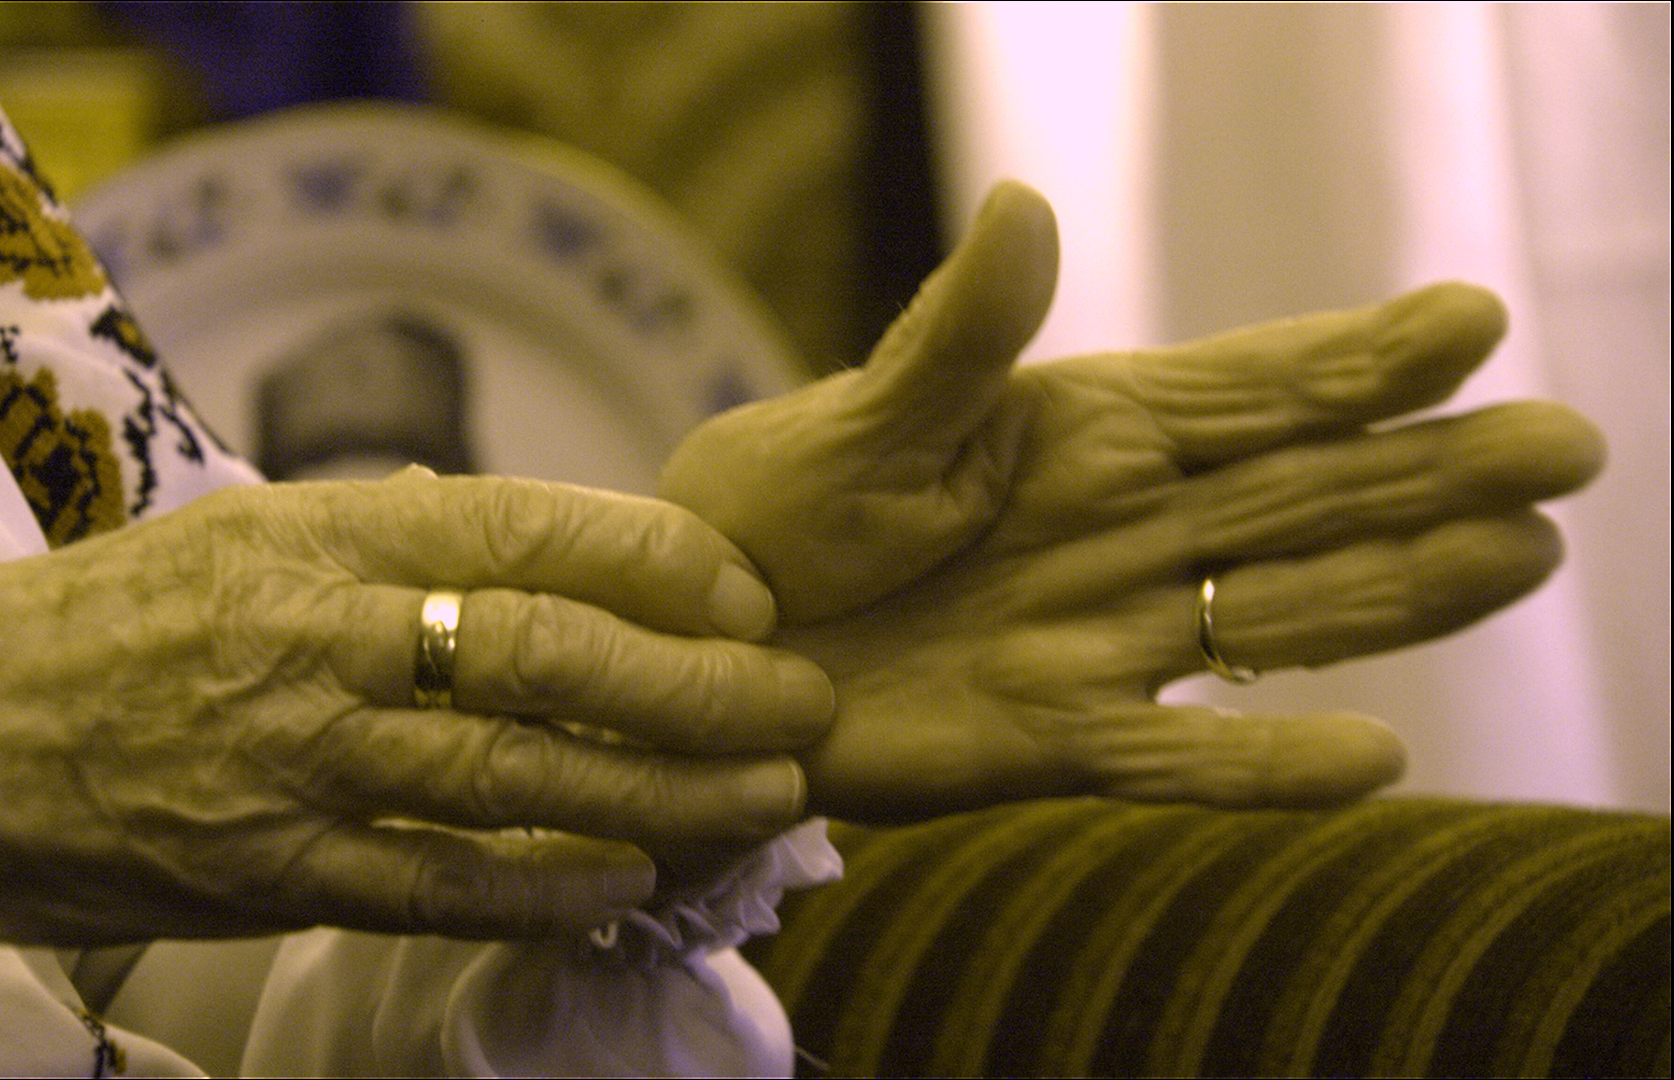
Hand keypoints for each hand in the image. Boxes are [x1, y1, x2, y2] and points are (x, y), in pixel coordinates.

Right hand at [0, 469, 832, 959]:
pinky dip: (540, 890)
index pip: (517, 527)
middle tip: (799, 703)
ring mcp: (290, 764)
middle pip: (542, 655)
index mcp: (316, 532)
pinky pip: (429, 886)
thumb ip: (389, 528)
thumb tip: (518, 526)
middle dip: (694, 684)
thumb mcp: (245, 528)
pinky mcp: (263, 873)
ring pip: (510, 777)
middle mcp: (313, 638)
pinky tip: (630, 886)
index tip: (745, 590)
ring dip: (657, 790)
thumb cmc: (113, 618)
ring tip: (764, 794)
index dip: (650, 558)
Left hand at [662, 182, 1603, 820]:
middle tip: (1567, 444)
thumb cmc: (777, 513)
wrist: (709, 646)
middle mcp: (1121, 531)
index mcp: (1080, 432)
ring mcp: (1103, 638)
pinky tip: (1371, 761)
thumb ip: (954, 341)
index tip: (1469, 320)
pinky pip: (1179, 758)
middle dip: (1431, 470)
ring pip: (1278, 613)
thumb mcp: (858, 418)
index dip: (1353, 359)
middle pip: (1304, 496)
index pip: (1242, 389)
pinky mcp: (1060, 741)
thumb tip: (1026, 207)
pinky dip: (1265, 767)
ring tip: (1523, 558)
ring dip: (1398, 589)